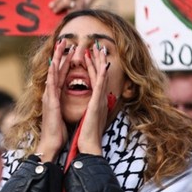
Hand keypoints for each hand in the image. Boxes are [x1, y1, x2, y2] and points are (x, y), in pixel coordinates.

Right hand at [37, 39, 70, 160]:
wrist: (51, 144)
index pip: (60, 76)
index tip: (69, 50)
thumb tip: (66, 100)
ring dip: (57, 58)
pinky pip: (53, 84)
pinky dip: (54, 72)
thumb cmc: (57, 131)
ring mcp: (49, 97)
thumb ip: (63, 105)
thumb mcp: (62, 114)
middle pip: (55, 70)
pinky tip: (56, 62)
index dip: (64, 62)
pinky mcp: (51, 102)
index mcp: (54, 96)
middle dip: (60, 55)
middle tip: (63, 40)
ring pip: (53, 73)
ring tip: (61, 45)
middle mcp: (50, 94)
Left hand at [77, 41, 110, 155]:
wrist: (89, 145)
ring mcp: (100, 100)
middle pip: (100, 75)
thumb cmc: (87, 135)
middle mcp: (100, 99)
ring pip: (101, 77)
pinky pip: (100, 87)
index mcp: (97, 101)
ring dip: (101, 62)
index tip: (93, 55)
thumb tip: (94, 104)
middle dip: (99, 60)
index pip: (96, 80)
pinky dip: (102, 75)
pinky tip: (104, 66)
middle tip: (98, 46)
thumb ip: (92, 109)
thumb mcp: (89, 118)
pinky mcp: (97, 104)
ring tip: (99, 49)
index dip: (95, 67)